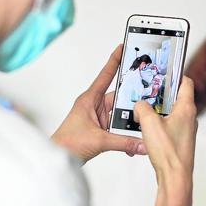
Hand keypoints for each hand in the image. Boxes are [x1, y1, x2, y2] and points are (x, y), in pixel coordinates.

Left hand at [52, 45, 146, 162]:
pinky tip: (132, 144)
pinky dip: (125, 135)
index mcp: (90, 99)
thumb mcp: (99, 141)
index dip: (115, 60)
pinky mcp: (100, 129)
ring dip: (129, 123)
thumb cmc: (66, 143)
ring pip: (120, 114)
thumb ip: (123, 142)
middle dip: (133, 101)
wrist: (56, 158)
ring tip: (141, 127)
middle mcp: (94, 106)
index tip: (122, 47)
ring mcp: (97, 118)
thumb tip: (142, 143)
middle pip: (119, 97)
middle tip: (148, 101)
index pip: (106, 75)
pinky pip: (117, 128)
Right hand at [133, 77, 197, 205]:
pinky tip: (146, 129)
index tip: (164, 71)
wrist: (175, 178)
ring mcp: (186, 131)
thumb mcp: (149, 123)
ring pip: (172, 113)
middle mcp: (190, 118)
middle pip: (177, 98)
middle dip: (161, 94)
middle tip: (147, 92)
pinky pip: (169, 126)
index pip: (186, 82)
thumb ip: (142, 108)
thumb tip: (139, 105)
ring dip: (158, 111)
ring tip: (143, 111)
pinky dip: (159, 124)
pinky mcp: (180, 141)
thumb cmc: (168, 152)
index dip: (175, 75)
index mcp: (187, 108)